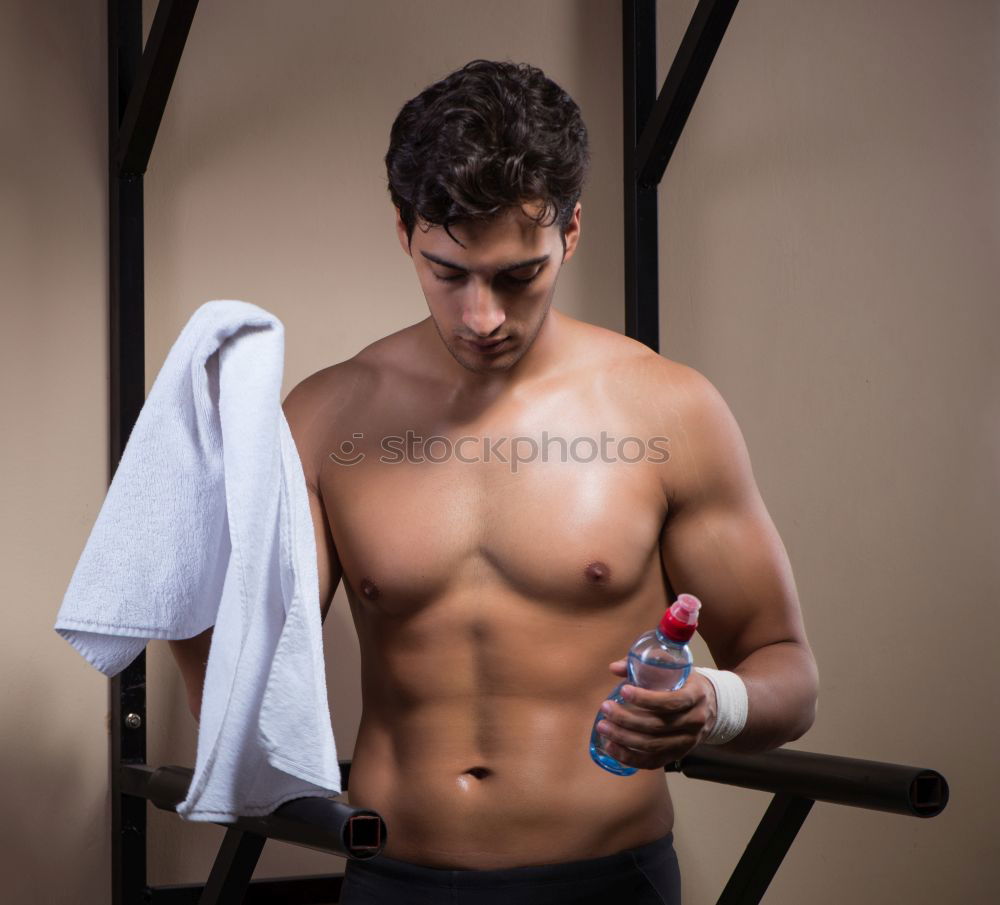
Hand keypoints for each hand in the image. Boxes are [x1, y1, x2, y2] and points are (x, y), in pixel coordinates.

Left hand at [595, 659, 718, 769]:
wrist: (711, 706)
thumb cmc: (685, 683)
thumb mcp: (673, 668)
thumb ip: (645, 665)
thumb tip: (614, 668)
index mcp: (695, 695)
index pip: (671, 701)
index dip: (646, 698)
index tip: (623, 691)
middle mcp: (694, 721)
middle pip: (658, 726)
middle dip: (627, 719)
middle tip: (605, 708)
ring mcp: (687, 742)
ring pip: (652, 746)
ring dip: (623, 738)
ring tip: (603, 726)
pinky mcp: (677, 755)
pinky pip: (652, 762)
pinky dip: (629, 757)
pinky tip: (611, 747)